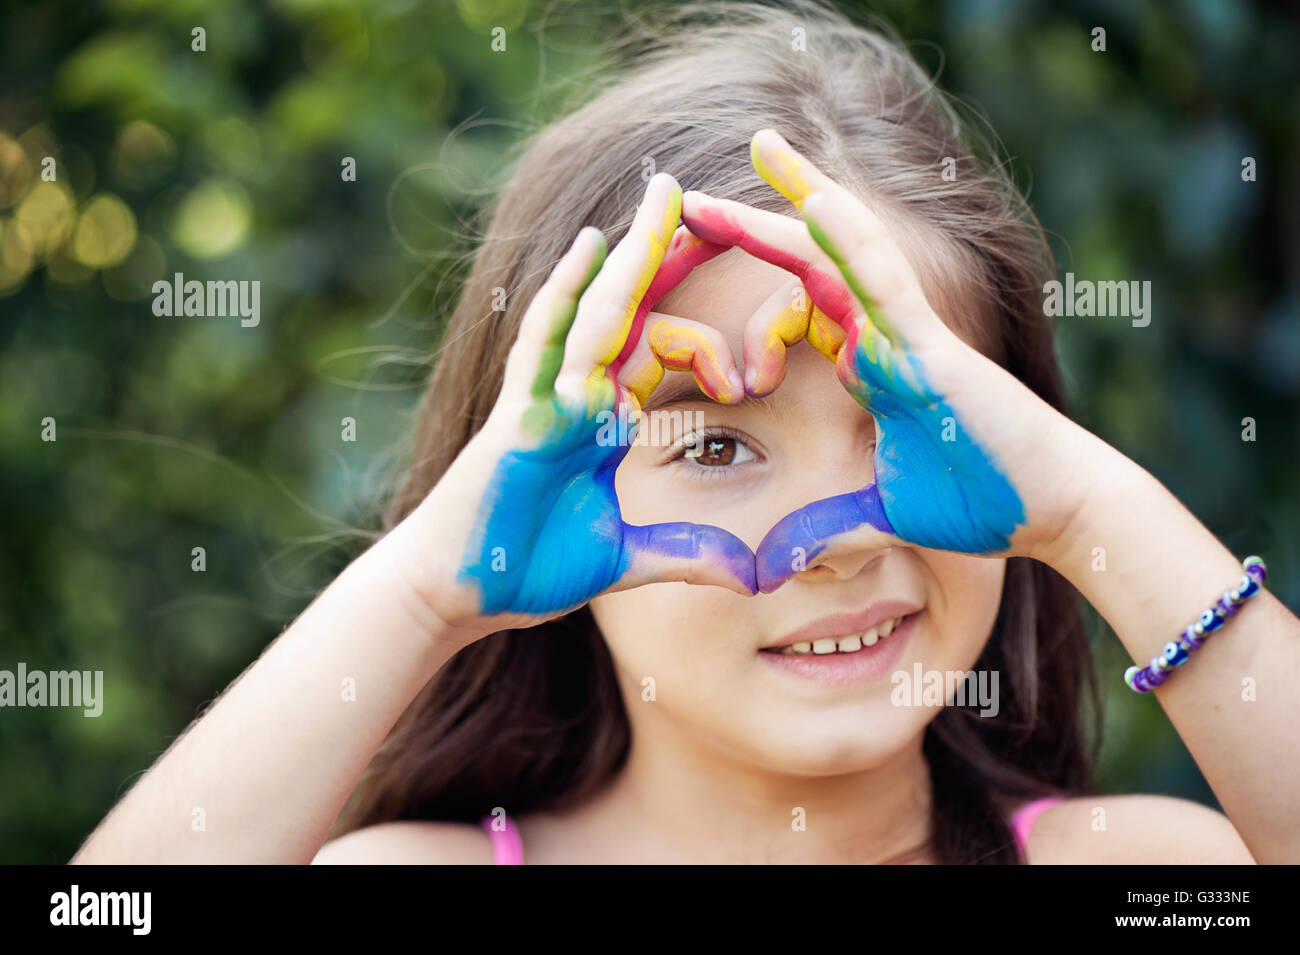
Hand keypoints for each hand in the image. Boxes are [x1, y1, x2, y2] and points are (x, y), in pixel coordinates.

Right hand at [404, 173, 757, 633]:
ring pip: (600, 310)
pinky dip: (567, 292)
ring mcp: (549, 396)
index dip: (709, 334)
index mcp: (607, 419)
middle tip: (720, 208)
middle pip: (637, 309)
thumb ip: (686, 552)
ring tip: (667, 193)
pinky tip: (593, 244)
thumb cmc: (526, 565)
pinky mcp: (521, 413)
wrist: (456, 589)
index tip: (755, 340)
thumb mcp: (625, 559)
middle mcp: (581, 394)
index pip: (664, 351)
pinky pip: (544, 340)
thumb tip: (757, 573)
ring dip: (634, 252)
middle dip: (674, 258)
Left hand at [680, 129, 1088, 589]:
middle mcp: (880, 334)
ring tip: (759, 144)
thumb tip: (771, 559)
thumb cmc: (980, 500)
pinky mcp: (932, 347)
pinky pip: (884, 283)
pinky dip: (849, 241)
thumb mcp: (878, 513)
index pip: (791, 304)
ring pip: (843, 249)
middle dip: (750, 222)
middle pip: (807, 260)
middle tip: (690, 193)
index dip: (739, 282)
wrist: (1051, 509)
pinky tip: (810, 201)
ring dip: (799, 194)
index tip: (687, 273)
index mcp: (864, 364)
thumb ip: (824, 523)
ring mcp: (907, 333)